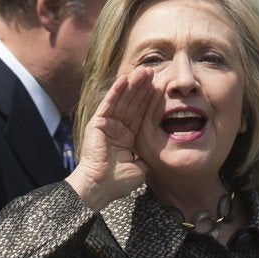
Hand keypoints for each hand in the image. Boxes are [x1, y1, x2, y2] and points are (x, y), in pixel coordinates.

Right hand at [66, 67, 158, 210]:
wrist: (101, 187)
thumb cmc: (119, 182)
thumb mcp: (141, 166)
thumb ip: (147, 155)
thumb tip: (159, 153)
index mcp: (128, 137)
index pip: (141, 113)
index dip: (150, 99)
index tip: (161, 85)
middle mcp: (118, 128)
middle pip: (132, 103)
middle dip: (142, 87)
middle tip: (152, 70)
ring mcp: (107, 124)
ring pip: (122, 100)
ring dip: (131, 84)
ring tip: (142, 70)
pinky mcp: (98, 123)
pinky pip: (108, 104)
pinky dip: (116, 91)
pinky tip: (124, 79)